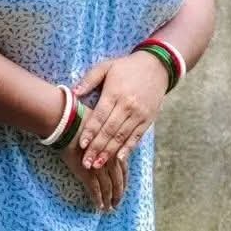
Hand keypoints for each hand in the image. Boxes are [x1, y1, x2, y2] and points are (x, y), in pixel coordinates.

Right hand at [58, 115, 128, 211]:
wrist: (67, 124)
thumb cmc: (80, 121)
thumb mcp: (100, 128)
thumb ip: (105, 137)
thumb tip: (105, 138)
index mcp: (115, 148)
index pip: (124, 169)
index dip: (124, 180)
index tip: (123, 188)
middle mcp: (111, 159)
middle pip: (118, 181)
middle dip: (118, 193)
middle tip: (117, 203)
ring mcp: (100, 167)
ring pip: (108, 188)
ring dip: (109, 199)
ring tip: (108, 208)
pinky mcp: (87, 173)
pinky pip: (95, 190)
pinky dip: (98, 199)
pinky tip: (99, 206)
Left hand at [72, 52, 169, 169]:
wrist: (157, 66)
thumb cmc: (126, 67)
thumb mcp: (106, 67)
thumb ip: (89, 80)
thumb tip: (73, 93)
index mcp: (115, 93)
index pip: (100, 116)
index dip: (90, 131)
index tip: (81, 145)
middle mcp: (128, 105)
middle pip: (110, 130)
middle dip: (97, 148)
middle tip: (86, 163)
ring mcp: (139, 114)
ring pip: (122, 137)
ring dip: (109, 152)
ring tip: (98, 165)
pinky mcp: (148, 119)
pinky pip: (136, 137)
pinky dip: (128, 149)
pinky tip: (119, 159)